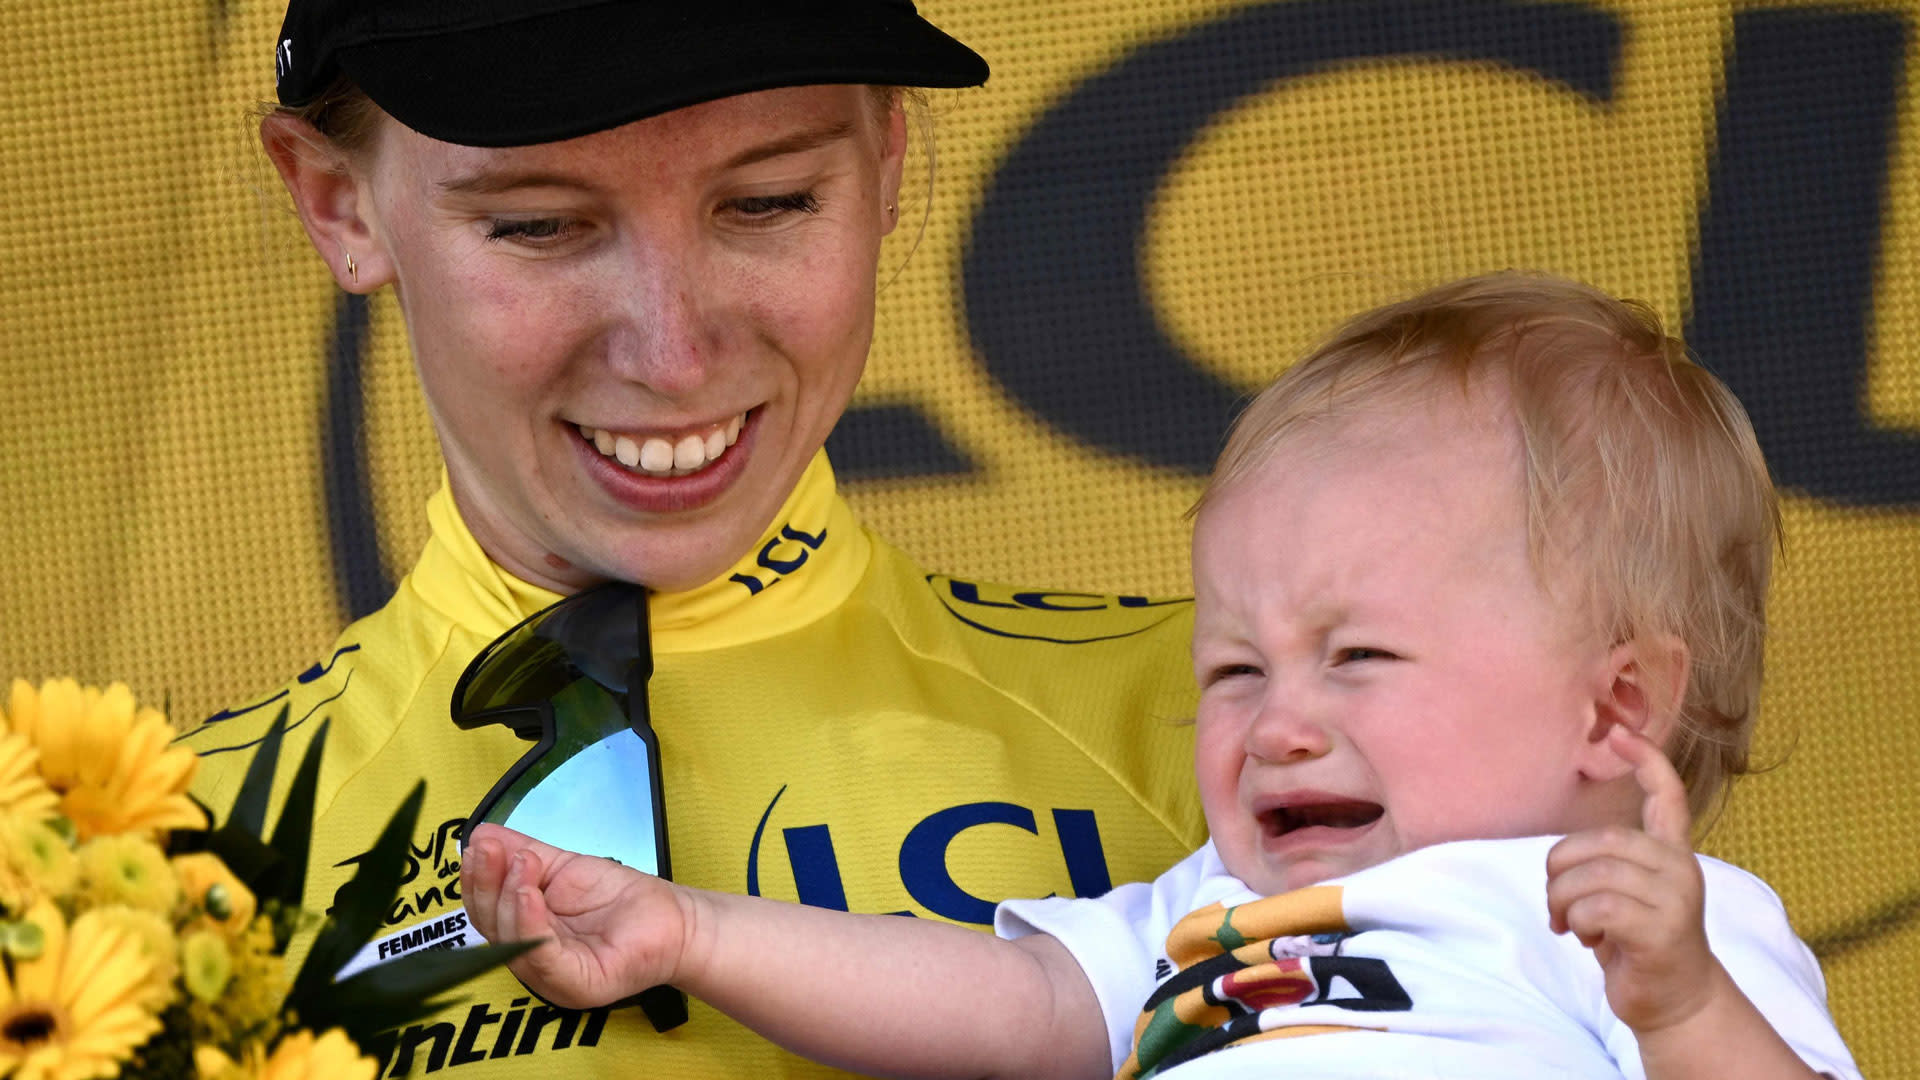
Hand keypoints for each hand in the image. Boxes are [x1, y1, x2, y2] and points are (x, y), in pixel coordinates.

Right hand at [462, 823, 692, 1008]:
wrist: (675, 918)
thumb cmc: (622, 898)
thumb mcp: (563, 867)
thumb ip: (523, 852)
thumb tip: (481, 834)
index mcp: (525, 934)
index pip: (486, 911)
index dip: (476, 878)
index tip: (477, 844)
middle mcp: (533, 960)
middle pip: (491, 927)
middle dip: (486, 884)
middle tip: (489, 850)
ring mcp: (554, 977)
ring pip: (512, 942)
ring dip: (508, 897)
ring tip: (521, 863)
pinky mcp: (579, 984)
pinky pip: (544, 959)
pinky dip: (530, 924)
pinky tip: (530, 893)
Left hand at [1545, 725, 1719, 1033]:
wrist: (1676, 1003)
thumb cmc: (1638, 944)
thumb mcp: (1623, 895)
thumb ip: (1607, 864)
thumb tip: (1561, 855)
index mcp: (1671, 853)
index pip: (1667, 796)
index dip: (1645, 761)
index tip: (1619, 732)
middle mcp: (1680, 868)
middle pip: (1600, 841)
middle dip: (1560, 870)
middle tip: (1556, 903)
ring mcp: (1676, 898)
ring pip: (1593, 876)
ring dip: (1563, 902)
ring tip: (1569, 924)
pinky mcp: (1664, 929)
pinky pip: (1598, 908)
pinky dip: (1578, 924)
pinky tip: (1587, 939)